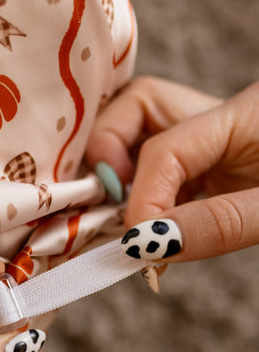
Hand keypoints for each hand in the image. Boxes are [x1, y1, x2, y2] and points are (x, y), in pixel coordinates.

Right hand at [86, 77, 258, 259]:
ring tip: (130, 222)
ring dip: (125, 175)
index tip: (139, 244)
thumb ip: (217, 225)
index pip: (163, 148)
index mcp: (242, 115)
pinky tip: (152, 229)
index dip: (141, 198)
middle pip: (139, 106)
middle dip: (109, 152)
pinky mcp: (220, 163)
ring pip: (145, 133)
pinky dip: (149, 196)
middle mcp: (223, 116)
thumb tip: (144, 243)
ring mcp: (219, 137)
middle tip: (113, 205)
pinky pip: (167, 168)